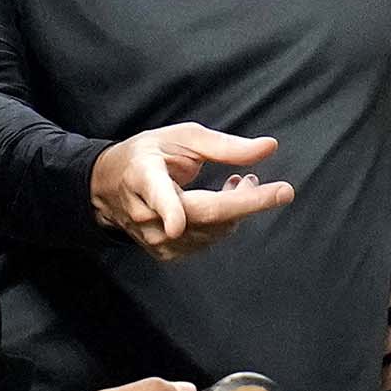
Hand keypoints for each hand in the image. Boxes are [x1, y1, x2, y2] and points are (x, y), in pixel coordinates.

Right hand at [90, 124, 294, 260]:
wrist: (109, 186)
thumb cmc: (147, 155)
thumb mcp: (182, 137)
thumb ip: (225, 146)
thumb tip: (269, 147)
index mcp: (144, 177)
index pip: (160, 196)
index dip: (171, 210)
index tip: (181, 222)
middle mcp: (147, 214)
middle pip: (204, 217)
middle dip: (247, 205)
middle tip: (282, 191)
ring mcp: (155, 238)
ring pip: (213, 231)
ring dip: (238, 208)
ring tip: (241, 182)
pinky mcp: (166, 252)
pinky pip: (209, 240)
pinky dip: (226, 221)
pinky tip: (225, 201)